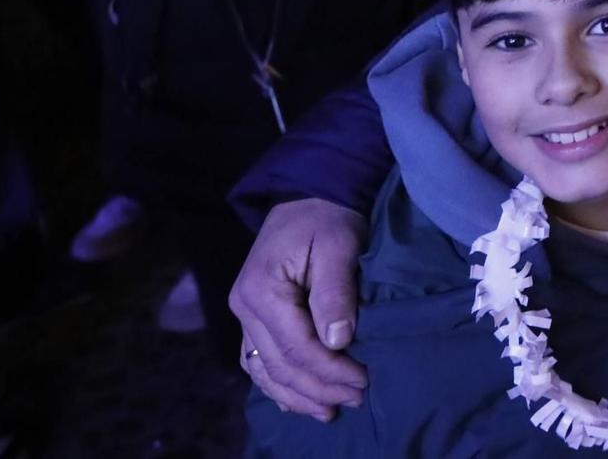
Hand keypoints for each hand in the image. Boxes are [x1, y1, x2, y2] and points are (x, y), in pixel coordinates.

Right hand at [229, 198, 369, 419]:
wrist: (308, 197)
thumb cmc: (327, 218)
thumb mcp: (339, 244)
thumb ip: (336, 292)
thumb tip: (338, 341)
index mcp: (261, 290)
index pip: (297, 346)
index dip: (330, 370)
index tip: (363, 381)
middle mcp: (244, 308)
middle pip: (280, 364)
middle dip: (320, 387)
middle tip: (358, 399)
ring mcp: (245, 316)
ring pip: (265, 370)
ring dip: (298, 395)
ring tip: (330, 411)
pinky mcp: (253, 319)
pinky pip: (259, 362)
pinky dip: (278, 384)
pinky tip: (300, 399)